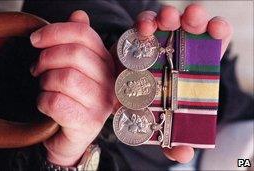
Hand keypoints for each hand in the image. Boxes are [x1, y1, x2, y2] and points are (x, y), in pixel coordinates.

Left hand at [30, 10, 114, 165]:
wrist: (70, 137)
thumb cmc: (72, 97)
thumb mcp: (75, 67)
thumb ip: (77, 41)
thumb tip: (79, 15)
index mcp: (107, 62)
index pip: (85, 34)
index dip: (56, 31)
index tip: (35, 39)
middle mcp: (110, 81)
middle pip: (75, 54)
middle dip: (46, 58)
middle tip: (36, 68)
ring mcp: (101, 103)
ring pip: (65, 78)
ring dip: (45, 82)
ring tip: (44, 87)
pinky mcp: (88, 122)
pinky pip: (56, 102)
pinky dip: (43, 101)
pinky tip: (46, 105)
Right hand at [135, 4, 232, 162]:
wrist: (120, 99)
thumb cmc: (147, 108)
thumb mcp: (162, 125)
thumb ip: (174, 139)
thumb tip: (183, 152)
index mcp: (192, 63)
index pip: (213, 39)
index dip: (217, 31)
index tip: (215, 31)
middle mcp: (177, 47)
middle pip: (193, 24)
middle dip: (193, 18)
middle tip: (188, 22)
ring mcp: (157, 40)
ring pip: (168, 18)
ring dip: (168, 15)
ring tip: (163, 21)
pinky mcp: (136, 38)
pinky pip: (143, 22)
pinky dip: (144, 21)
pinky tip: (143, 28)